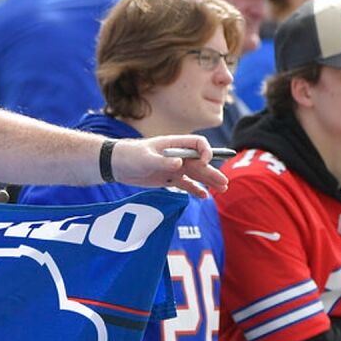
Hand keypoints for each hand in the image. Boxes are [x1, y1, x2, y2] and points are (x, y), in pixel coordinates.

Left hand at [111, 136, 229, 197]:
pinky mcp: (168, 179)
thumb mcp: (146, 159)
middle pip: (200, 162)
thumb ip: (163, 162)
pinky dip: (195, 189)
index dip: (205, 152)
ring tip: (222, 189)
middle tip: (224, 183)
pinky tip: (205, 196)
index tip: (205, 162)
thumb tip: (180, 163)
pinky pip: (186, 184)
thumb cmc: (130, 155)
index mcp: (174, 144)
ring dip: (208, 181)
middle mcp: (177, 155)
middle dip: (212, 172)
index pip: (197, 144)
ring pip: (196, 174)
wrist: (116, 164)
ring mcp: (174, 167)